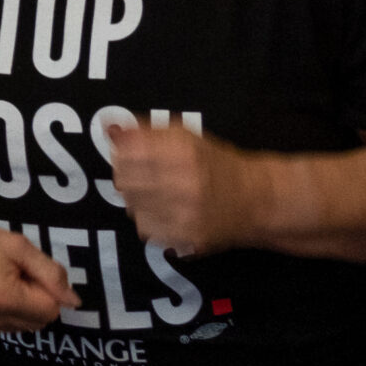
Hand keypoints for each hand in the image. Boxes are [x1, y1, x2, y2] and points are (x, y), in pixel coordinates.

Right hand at [0, 213, 78, 335]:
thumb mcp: (18, 246)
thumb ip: (51, 274)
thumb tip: (73, 302)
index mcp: (3, 297)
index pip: (50, 310)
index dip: (44, 290)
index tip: (26, 273)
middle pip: (36, 323)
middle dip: (32, 302)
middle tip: (12, 277)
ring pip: (18, 328)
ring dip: (16, 310)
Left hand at [110, 122, 260, 256]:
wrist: (256, 200)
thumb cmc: (216, 164)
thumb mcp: (184, 136)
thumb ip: (144, 131)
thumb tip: (109, 127)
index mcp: (183, 152)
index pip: (126, 153)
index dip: (122, 154)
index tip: (128, 155)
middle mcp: (184, 183)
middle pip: (124, 180)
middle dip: (126, 176)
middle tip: (142, 176)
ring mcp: (186, 213)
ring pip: (131, 206)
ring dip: (136, 199)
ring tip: (156, 193)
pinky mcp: (186, 237)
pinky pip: (145, 228)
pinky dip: (147, 218)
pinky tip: (164, 211)